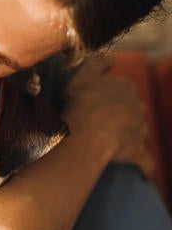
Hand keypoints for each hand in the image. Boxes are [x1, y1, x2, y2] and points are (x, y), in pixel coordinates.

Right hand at [62, 55, 153, 177]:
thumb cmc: (82, 101)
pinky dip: (146, 166)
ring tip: (116, 143)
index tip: (99, 99)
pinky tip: (145, 173)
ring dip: (132, 135)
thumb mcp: (84, 75)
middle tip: (105, 120)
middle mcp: (137, 107)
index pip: (123, 87)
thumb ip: (97, 63)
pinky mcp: (137, 152)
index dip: (111, 93)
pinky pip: (145, 161)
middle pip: (134, 109)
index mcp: (124, 88)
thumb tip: (111, 56)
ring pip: (139, 131)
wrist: (87, 130)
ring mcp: (138, 130)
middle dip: (125, 114)